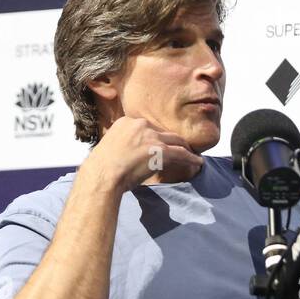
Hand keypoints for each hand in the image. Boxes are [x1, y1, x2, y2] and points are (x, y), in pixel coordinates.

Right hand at [83, 115, 204, 191]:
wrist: (102, 176)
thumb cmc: (101, 169)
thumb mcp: (110, 147)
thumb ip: (122, 144)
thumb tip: (131, 153)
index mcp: (127, 122)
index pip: (149, 129)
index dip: (157, 138)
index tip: (162, 145)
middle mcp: (140, 125)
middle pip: (164, 133)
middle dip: (173, 142)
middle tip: (182, 149)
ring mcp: (152, 137)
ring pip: (175, 141)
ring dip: (186, 149)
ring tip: (192, 155)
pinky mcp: (161, 150)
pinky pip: (181, 153)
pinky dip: (191, 159)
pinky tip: (198, 163)